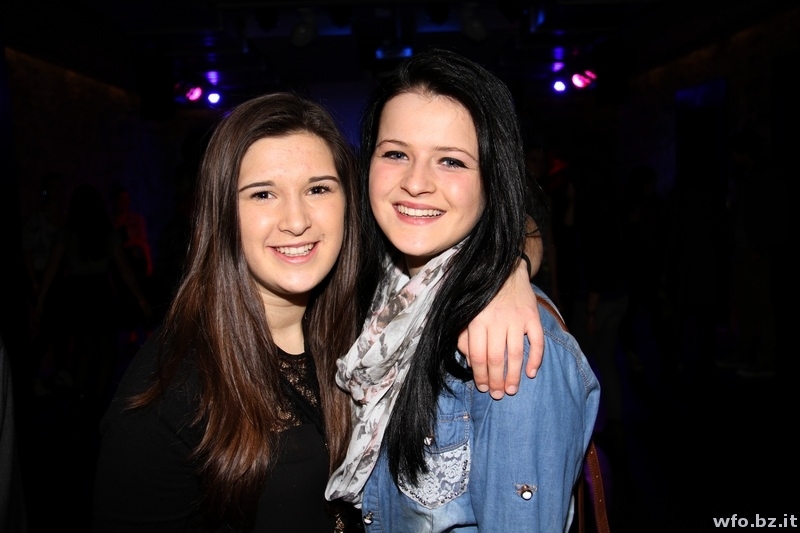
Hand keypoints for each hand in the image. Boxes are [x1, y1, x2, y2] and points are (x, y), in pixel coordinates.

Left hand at [458, 261, 543, 398]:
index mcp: (477, 321)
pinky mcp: (533, 316)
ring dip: (514, 376)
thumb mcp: (467, 313)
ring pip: (516, 354)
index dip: (480, 376)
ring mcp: (517, 318)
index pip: (478, 356)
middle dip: (496, 381)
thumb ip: (465, 337)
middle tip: (497, 395)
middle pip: (496, 358)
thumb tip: (471, 363)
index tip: (482, 387)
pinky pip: (537, 342)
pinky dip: (536, 359)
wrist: (505, 269)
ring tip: (512, 390)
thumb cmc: (482, 296)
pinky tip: (532, 373)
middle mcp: (497, 320)